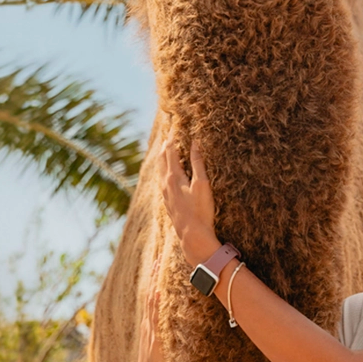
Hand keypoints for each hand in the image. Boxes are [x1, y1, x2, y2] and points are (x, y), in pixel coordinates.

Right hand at [136, 252, 170, 361]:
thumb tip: (185, 322)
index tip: (159, 261)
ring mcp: (150, 333)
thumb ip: (173, 337)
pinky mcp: (154, 342)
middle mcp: (149, 327)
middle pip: (150, 294)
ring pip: (151, 302)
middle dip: (154, 274)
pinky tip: (159, 290)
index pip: (153, 298)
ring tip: (158, 263)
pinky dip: (156, 303)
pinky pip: (155, 318)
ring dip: (154, 282)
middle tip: (158, 253)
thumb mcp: (167, 351)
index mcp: (152, 328)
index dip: (155, 279)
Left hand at [159, 132, 219, 266]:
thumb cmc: (200, 210)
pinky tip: (166, 172)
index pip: (170, 150)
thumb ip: (198, 163)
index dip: (172, 137)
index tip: (174, 125)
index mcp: (173, 176)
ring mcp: (164, 193)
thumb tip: (195, 143)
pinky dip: (163, 168)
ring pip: (159, 169)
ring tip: (165, 148)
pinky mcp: (167, 201)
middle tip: (169, 132)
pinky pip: (161, 179)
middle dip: (165, 144)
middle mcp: (165, 183)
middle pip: (161, 158)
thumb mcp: (203, 184)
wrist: (192, 236)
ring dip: (162, 156)